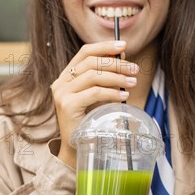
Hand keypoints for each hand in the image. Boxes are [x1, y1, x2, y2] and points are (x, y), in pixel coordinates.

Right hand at [50, 41, 139, 167]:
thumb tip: (123, 57)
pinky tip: (124, 95)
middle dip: (116, 63)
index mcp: (65, 77)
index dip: (104, 46)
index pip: (84, 53)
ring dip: (117, 77)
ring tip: (133, 82)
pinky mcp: (67, 105)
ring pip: (93, 76)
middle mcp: (60, 83)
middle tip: (134, 70)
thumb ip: (105, 77)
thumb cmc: (89, 121)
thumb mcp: (97, 96)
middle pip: (91, 62)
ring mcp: (62, 94)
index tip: (123, 45)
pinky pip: (94, 92)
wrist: (77, 148)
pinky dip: (112, 92)